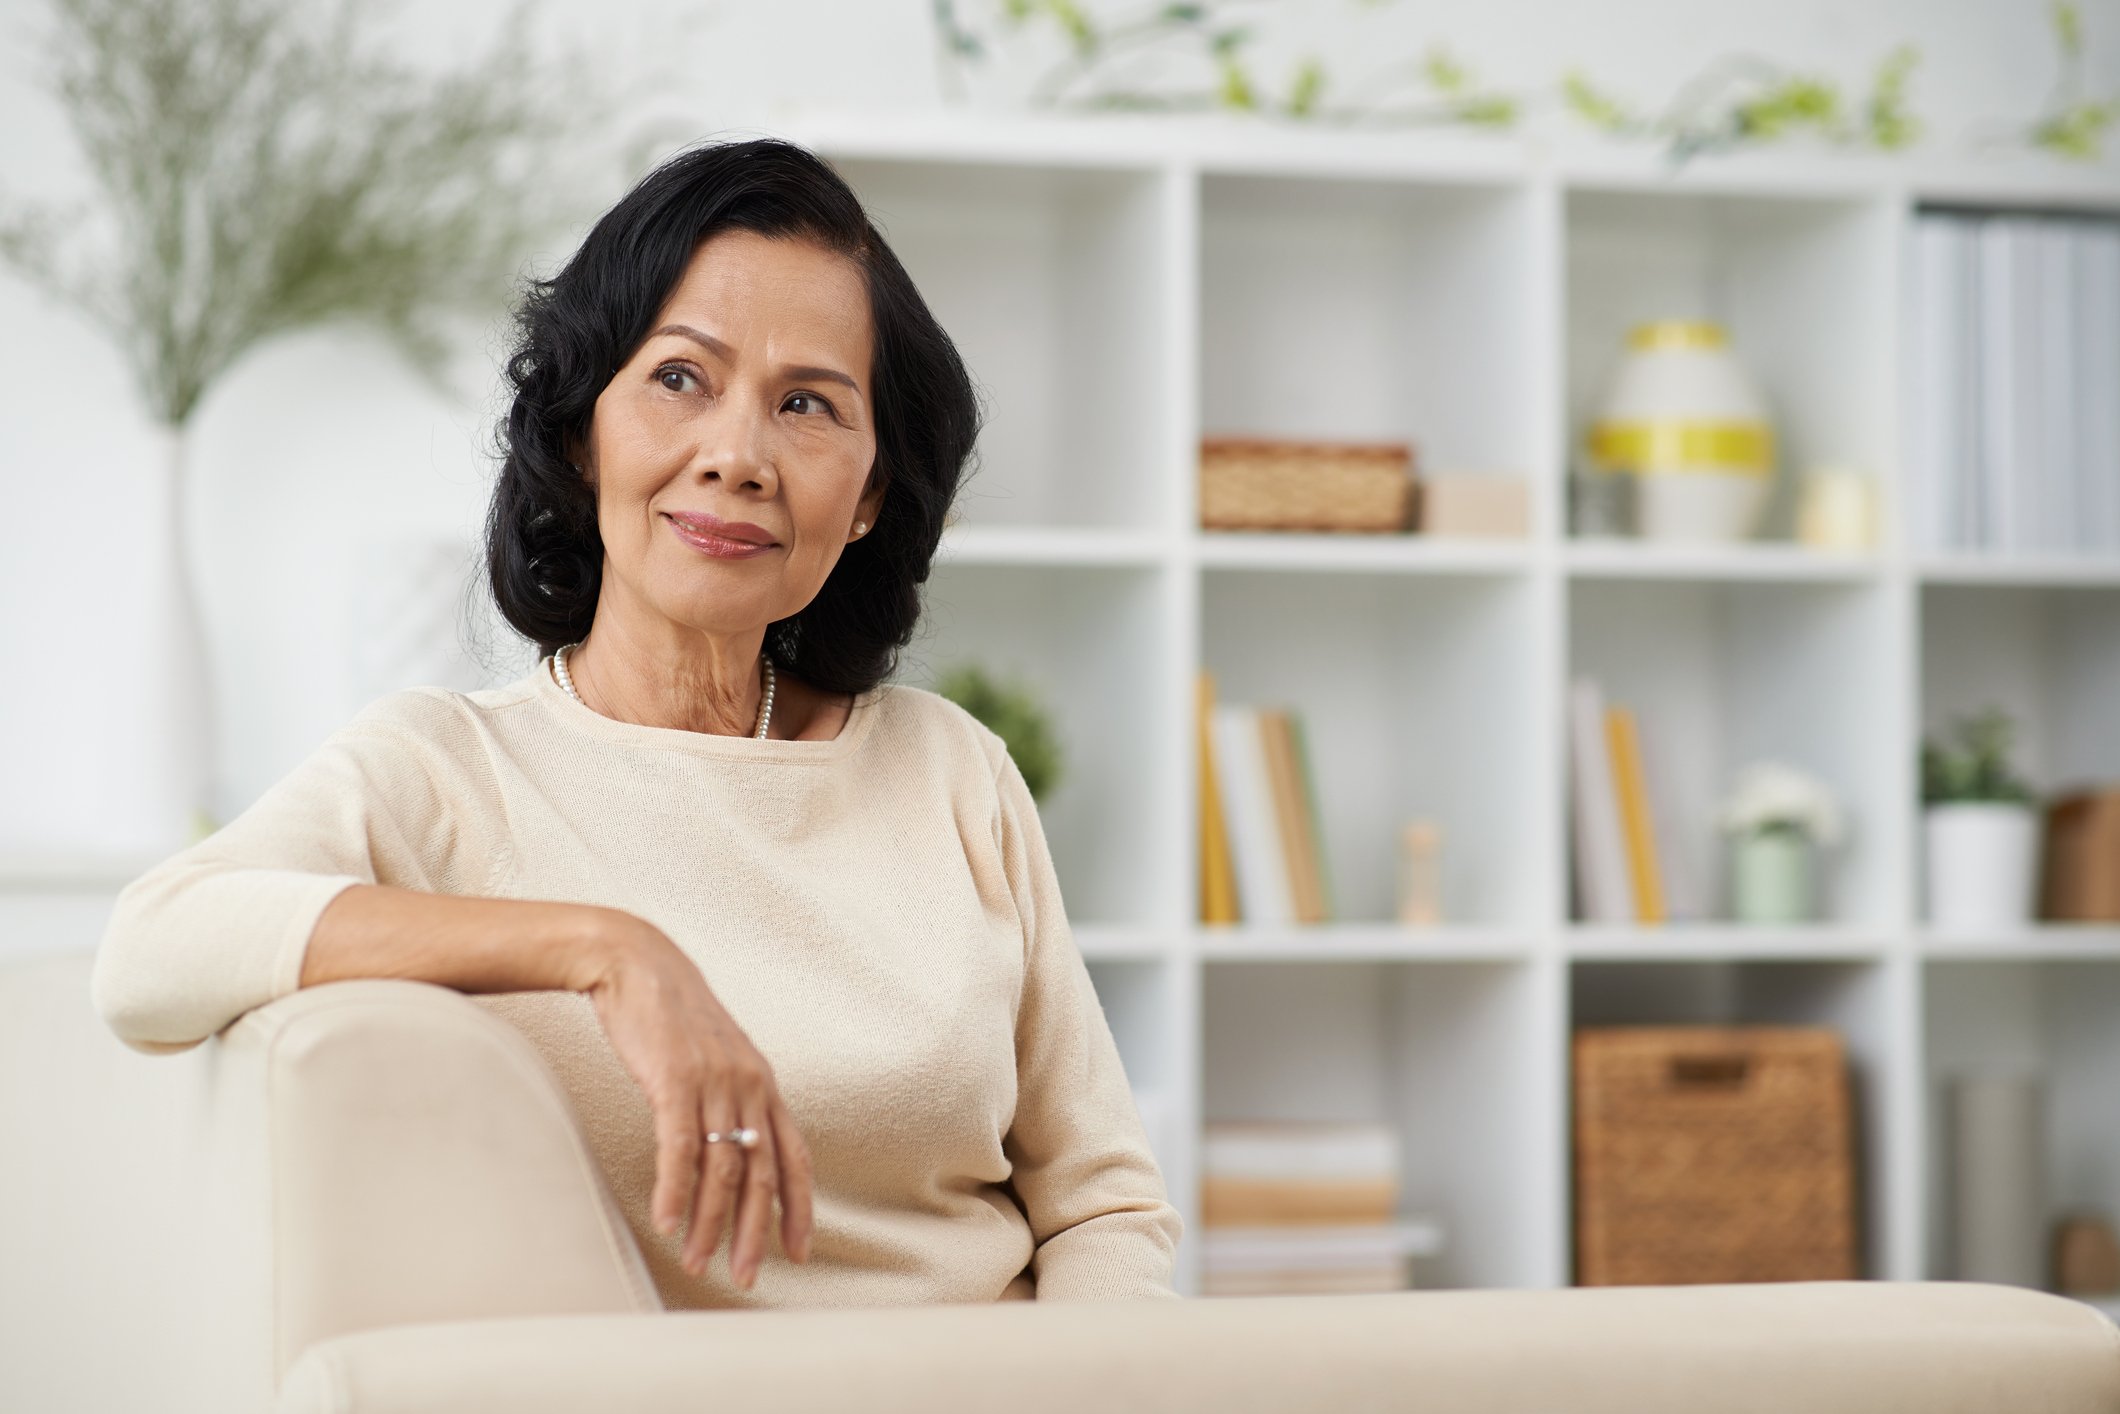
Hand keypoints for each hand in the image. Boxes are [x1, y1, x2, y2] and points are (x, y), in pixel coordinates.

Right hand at [576, 913, 814, 1287]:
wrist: (637, 964)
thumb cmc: (672, 1016)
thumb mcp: (716, 1058)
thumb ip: (730, 1099)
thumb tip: (730, 1147)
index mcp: (763, 1084)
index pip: (794, 1156)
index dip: (798, 1207)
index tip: (798, 1251)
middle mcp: (748, 1085)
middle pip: (761, 1173)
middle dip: (754, 1231)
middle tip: (746, 1276)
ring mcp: (714, 1082)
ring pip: (721, 1168)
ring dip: (709, 1222)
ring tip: (698, 1261)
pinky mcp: (675, 1079)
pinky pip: (679, 1147)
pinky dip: (675, 1191)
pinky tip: (668, 1223)